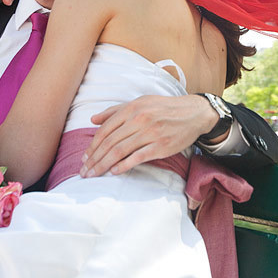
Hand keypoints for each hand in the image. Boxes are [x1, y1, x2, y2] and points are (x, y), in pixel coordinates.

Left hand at [80, 94, 219, 177]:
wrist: (193, 113)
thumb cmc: (163, 108)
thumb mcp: (140, 102)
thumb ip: (115, 111)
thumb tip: (92, 119)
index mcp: (132, 108)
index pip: (105, 129)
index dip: (92, 145)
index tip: (85, 157)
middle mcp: (139, 119)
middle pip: (110, 142)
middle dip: (94, 159)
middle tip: (84, 171)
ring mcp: (150, 133)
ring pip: (120, 151)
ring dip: (104, 165)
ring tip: (93, 174)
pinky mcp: (161, 146)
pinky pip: (137, 157)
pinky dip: (124, 165)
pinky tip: (114, 172)